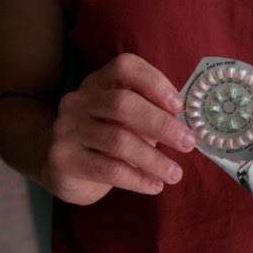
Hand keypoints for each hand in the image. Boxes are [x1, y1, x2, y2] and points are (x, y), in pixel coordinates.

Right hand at [43, 53, 195, 204]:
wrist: (64, 167)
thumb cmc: (108, 138)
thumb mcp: (128, 121)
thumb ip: (151, 117)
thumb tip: (185, 129)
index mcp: (99, 83)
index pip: (125, 67)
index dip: (154, 82)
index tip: (179, 105)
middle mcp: (79, 101)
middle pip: (123, 104)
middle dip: (161, 124)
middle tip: (188, 143)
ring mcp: (67, 129)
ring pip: (118, 140)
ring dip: (154, 159)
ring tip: (176, 173)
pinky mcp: (64, 159)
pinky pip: (108, 170)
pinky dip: (137, 179)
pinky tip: (155, 185)